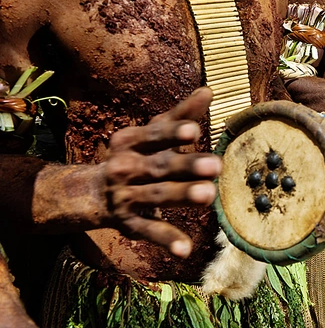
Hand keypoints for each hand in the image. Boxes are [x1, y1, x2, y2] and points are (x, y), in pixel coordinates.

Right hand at [103, 87, 221, 257]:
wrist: (93, 193)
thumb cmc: (137, 155)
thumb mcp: (152, 133)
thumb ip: (181, 115)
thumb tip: (209, 90)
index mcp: (130, 142)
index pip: (153, 136)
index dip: (172, 134)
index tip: (194, 131)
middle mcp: (125, 168)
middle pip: (159, 167)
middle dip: (187, 166)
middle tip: (215, 165)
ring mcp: (126, 197)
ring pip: (156, 196)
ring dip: (181, 196)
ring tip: (209, 195)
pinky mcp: (129, 224)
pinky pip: (149, 231)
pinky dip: (167, 240)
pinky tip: (187, 249)